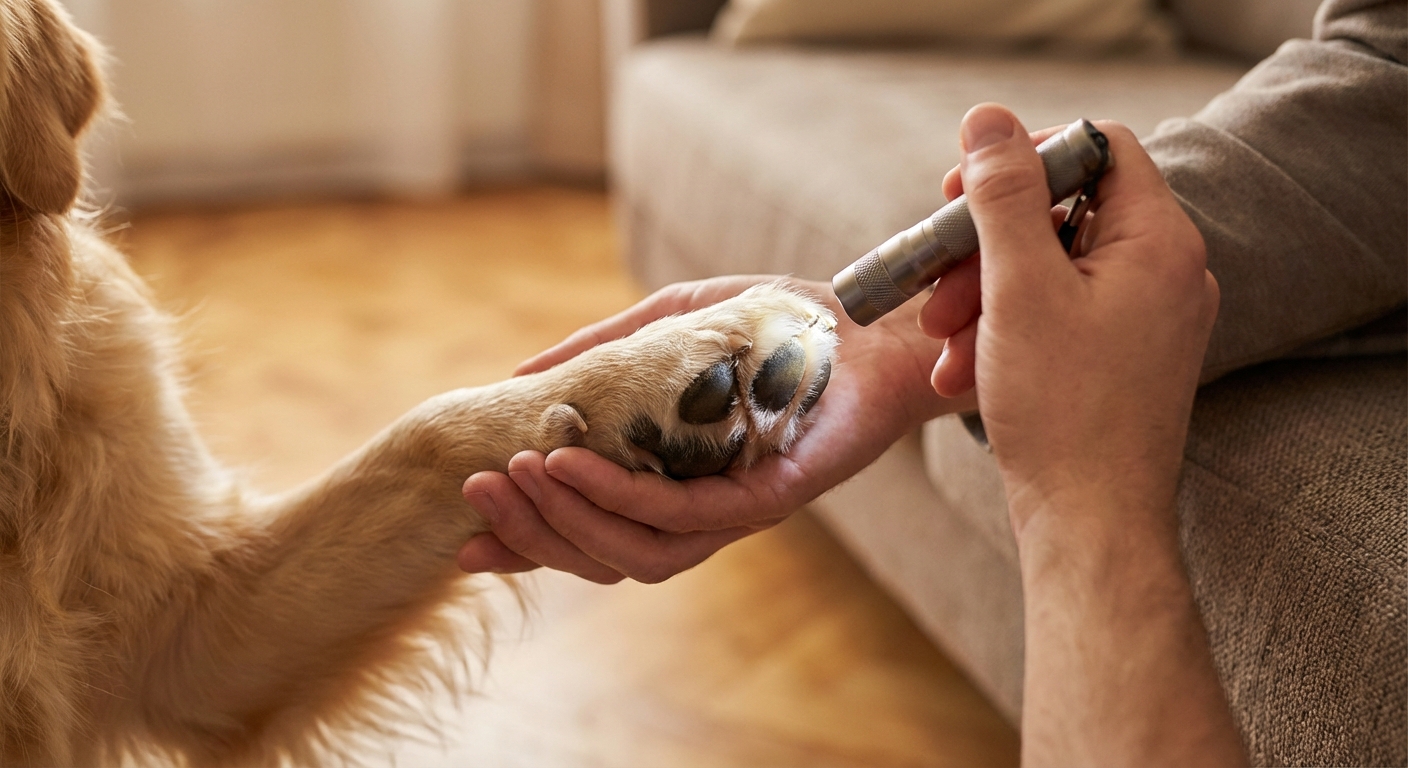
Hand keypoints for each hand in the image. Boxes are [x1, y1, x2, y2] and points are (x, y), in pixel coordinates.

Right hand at [457, 275, 973, 582]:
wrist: (873, 321)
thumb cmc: (776, 326)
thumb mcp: (671, 324)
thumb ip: (603, 353)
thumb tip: (518, 379)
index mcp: (675, 487)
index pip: (591, 534)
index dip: (528, 543)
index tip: (466, 535)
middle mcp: (702, 513)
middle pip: (602, 554)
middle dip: (532, 531)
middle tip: (476, 492)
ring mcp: (736, 513)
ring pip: (636, 549)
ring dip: (568, 520)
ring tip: (522, 474)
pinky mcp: (770, 498)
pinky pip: (684, 515)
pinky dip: (621, 497)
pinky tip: (576, 464)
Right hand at [919, 104, 1218, 536]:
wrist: (1090, 524)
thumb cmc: (1063, 410)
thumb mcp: (1019, 288)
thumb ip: (1004, 197)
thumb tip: (988, 120)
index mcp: (1159, 242)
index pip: (1098, 149)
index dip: (1024, 156)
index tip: (962, 191)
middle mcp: (1166, 273)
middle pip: (1064, 214)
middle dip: (986, 246)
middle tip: (936, 280)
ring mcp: (1148, 319)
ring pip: (1051, 271)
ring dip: (984, 295)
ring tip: (942, 339)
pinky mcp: (1122, 358)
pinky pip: (1057, 318)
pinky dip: (1005, 333)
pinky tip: (962, 374)